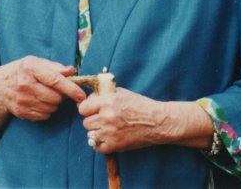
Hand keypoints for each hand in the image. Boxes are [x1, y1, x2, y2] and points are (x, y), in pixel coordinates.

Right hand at [0, 56, 85, 134]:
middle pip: (55, 97)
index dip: (71, 89)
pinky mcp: (20, 112)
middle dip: (61, 96)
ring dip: (54, 104)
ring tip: (46, 96)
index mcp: (31, 68)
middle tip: (56, 91)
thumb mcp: (35, 63)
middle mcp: (25, 84)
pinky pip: (43, 115)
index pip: (56, 80)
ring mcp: (22, 100)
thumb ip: (55, 67)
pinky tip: (39, 103)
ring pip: (51, 108)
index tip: (82, 95)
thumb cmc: (21, 72)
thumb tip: (71, 71)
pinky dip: (46, 111)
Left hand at [79, 88, 212, 152]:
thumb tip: (89, 98)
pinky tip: (110, 137)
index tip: (93, 110)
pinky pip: (96, 147)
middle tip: (105, 119)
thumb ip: (104, 94)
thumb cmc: (141, 105)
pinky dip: (102, 143)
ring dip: (98, 132)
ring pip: (90, 134)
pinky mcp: (114, 145)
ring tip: (109, 128)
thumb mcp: (122, 93)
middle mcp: (107, 117)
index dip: (88, 109)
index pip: (83, 108)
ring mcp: (109, 132)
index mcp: (108, 101)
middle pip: (86, 122)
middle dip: (94, 120)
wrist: (157, 122)